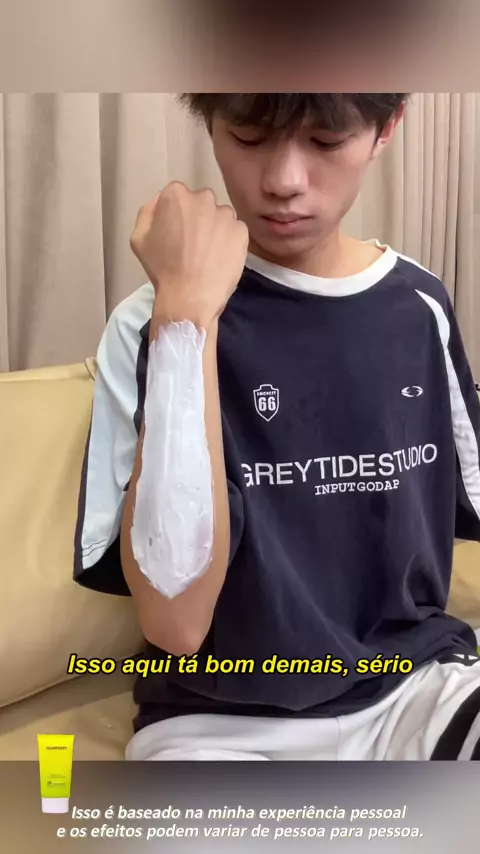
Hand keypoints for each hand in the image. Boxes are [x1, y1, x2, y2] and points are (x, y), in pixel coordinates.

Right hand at [130, 182, 248, 328]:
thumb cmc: (161, 268)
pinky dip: (229, 242)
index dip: (176, 215)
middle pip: (201, 203)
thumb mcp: (139, 237)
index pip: (177, 196)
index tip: (175, 233)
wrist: (190, 297)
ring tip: (208, 254)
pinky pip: (234, 232)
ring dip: (215, 229)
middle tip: (192, 244)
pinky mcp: (241, 231)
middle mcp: (203, 198)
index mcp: (176, 195)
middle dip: (197, 218)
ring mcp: (226, 214)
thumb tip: (160, 203)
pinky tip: (220, 259)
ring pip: (220, 217)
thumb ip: (148, 212)